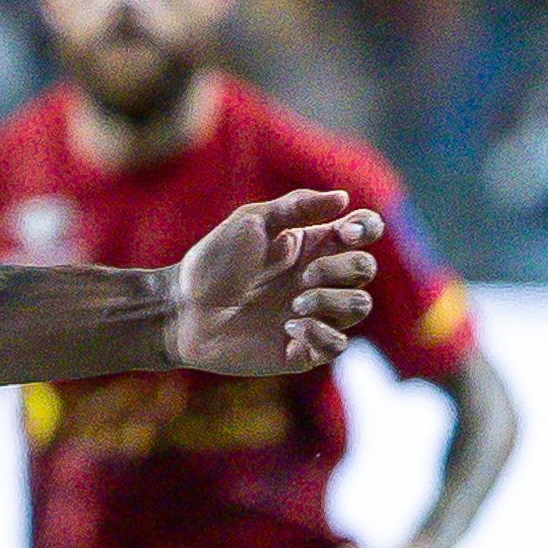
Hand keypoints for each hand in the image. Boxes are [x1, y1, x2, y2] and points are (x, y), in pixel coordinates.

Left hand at [165, 190, 379, 374]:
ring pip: (358, 306)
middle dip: (341, 269)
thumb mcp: (250, 222)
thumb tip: (344, 198)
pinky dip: (322, 334)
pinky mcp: (300, 350)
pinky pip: (337, 345)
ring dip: (332, 301)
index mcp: (310, 246)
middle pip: (363, 269)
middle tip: (302, 276)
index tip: (343, 232)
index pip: (363, 232)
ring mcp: (311, 315)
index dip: (365, 229)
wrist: (181, 309)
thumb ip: (296, 206)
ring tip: (294, 302)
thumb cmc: (211, 263)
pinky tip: (290, 328)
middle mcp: (317, 280)